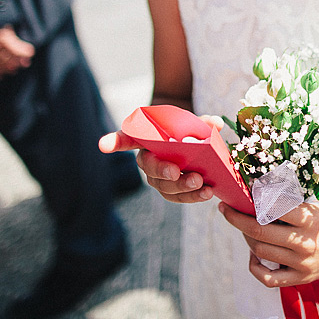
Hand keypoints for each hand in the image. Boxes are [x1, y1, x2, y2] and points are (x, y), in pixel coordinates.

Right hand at [98, 114, 224, 203]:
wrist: (190, 144)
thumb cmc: (184, 129)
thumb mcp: (193, 122)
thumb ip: (202, 122)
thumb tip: (215, 123)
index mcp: (146, 139)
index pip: (126, 138)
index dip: (114, 141)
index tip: (103, 145)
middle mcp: (147, 160)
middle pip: (149, 169)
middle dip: (162, 172)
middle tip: (177, 172)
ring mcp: (158, 177)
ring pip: (164, 187)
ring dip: (182, 188)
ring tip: (201, 185)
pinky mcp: (171, 189)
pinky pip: (178, 196)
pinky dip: (192, 196)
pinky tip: (206, 193)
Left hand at [219, 198, 318, 286]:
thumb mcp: (317, 202)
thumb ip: (291, 203)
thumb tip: (260, 195)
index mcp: (308, 219)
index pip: (269, 208)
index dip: (249, 199)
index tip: (239, 192)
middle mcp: (303, 243)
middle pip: (257, 231)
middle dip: (237, 217)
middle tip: (228, 208)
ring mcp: (302, 263)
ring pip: (260, 250)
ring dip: (247, 237)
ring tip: (245, 226)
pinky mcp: (302, 277)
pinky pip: (268, 279)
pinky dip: (255, 267)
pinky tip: (254, 254)